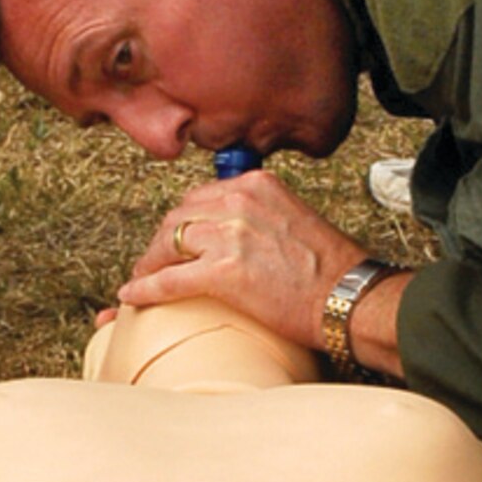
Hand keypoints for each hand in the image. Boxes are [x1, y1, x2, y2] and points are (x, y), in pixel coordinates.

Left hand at [117, 170, 367, 352]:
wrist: (350, 296)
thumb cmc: (332, 268)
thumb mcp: (295, 217)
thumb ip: (261, 215)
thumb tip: (237, 234)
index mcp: (256, 184)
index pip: (200, 196)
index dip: (182, 221)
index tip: (175, 238)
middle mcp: (239, 201)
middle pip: (178, 216)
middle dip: (161, 240)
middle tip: (154, 261)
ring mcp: (229, 235)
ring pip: (168, 243)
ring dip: (150, 263)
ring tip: (143, 279)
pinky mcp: (223, 272)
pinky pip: (169, 278)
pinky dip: (146, 288)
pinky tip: (132, 296)